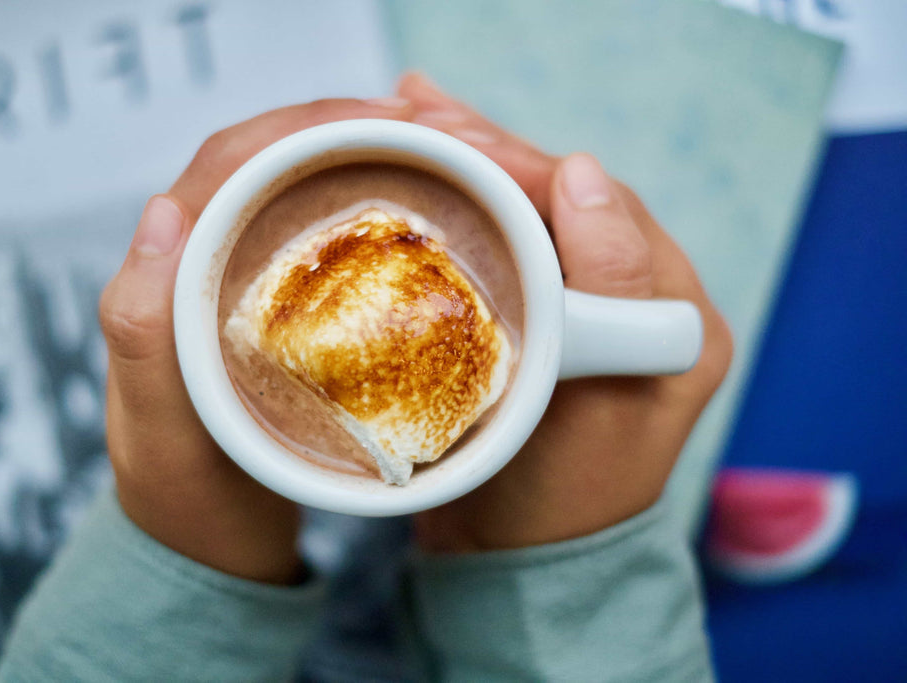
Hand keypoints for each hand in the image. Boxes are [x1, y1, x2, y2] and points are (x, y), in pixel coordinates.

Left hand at [98, 97, 415, 582]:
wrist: (205, 542)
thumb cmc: (182, 495)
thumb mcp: (160, 431)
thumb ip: (143, 329)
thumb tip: (165, 209)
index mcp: (163, 273)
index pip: (229, 160)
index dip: (306, 123)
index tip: (391, 120)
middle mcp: (194, 263)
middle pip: (265, 160)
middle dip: (343, 127)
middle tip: (430, 129)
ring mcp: (232, 282)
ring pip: (288, 189)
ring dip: (353, 158)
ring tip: (427, 153)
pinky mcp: (265, 307)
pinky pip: (307, 233)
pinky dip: (355, 205)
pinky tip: (400, 211)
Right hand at [398, 73, 733, 551]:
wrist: (521, 559)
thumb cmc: (557, 501)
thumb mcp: (593, 406)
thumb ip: (606, 287)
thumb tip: (583, 172)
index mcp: (674, 315)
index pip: (599, 208)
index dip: (522, 163)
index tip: (446, 133)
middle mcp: (643, 299)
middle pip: (565, 197)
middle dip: (490, 149)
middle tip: (415, 108)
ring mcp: (594, 305)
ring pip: (536, 209)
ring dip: (477, 162)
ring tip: (415, 115)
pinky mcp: (552, 315)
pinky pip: (516, 239)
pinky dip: (473, 200)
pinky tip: (432, 166)